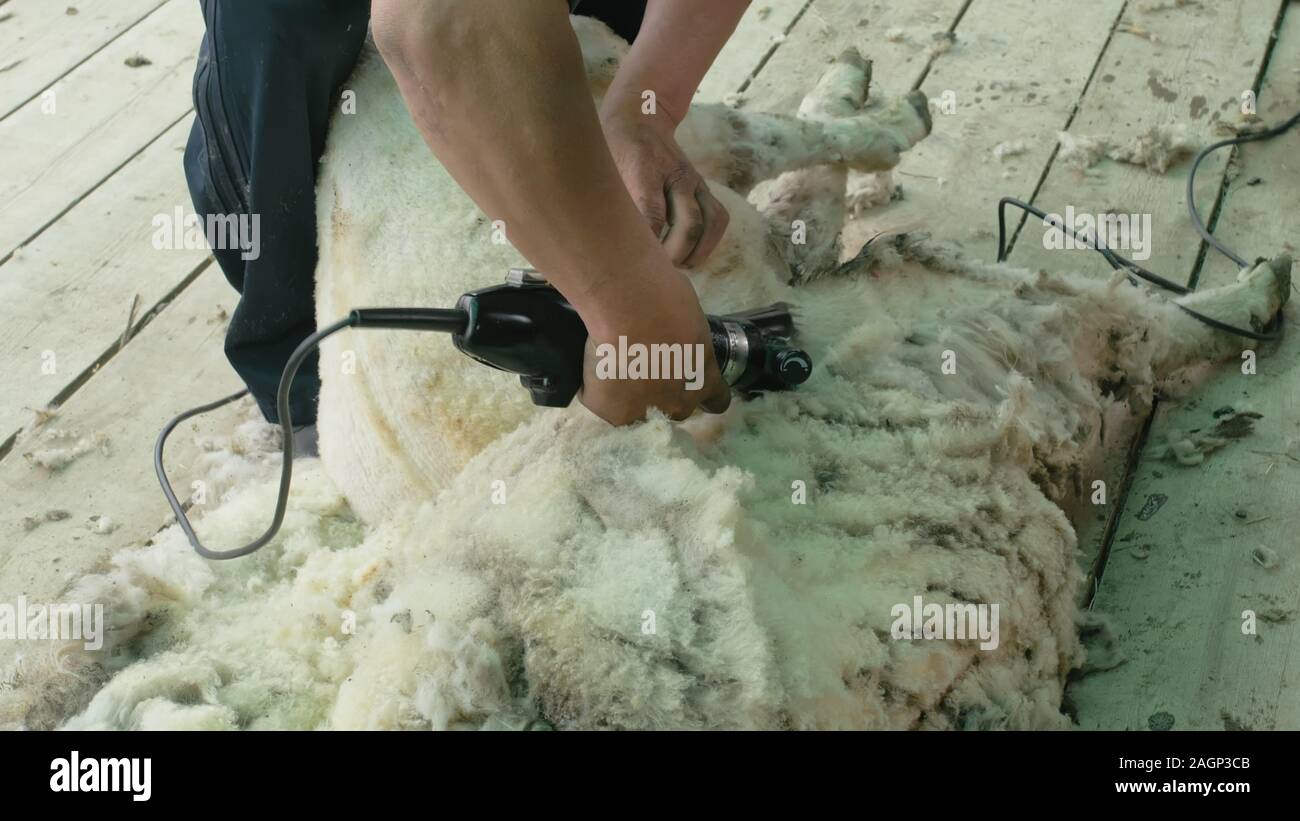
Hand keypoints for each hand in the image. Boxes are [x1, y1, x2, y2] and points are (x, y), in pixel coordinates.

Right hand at [578, 269, 730, 424]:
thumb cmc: (665, 298)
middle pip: (676, 410)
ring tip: (613, 372)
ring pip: (638, 415)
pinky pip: (602, 405)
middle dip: (664, 394)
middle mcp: (678, 403)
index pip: (716, 400)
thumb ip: (686, 341)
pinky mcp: (611, 413)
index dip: (701, 390)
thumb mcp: (691, 320)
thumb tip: (674, 338)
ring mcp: (645, 413)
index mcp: (704, 378)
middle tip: (646, 367)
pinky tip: (591, 372)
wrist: (628, 311)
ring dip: (631, 400)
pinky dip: (596, 391)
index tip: (690, 378)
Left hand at [599, 93, 729, 267]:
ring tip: (677, 269)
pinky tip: (690, 257)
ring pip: (710, 223)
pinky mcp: (703, 187)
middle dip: (674, 256)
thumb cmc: (611, 149)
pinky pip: (718, 218)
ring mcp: (693, 180)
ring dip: (696, 253)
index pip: (652, 214)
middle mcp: (675, 174)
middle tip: (654, 272)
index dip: (648, 245)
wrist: (638, 116)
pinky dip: (708, 243)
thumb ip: (605, 202)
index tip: (636, 266)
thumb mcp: (600, 168)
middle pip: (688, 224)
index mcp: (643, 167)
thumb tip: (597, 245)